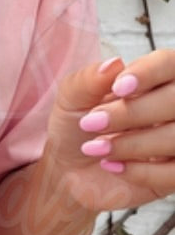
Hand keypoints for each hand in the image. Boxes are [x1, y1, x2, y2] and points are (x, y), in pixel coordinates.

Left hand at [44, 50, 174, 210]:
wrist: (70, 170)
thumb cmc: (75, 125)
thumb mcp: (72, 98)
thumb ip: (89, 78)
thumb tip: (114, 63)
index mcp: (152, 79)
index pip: (169, 63)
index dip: (148, 73)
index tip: (119, 88)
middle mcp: (172, 107)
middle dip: (132, 113)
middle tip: (92, 123)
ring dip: (131, 144)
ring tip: (95, 148)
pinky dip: (140, 171)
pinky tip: (112, 166)